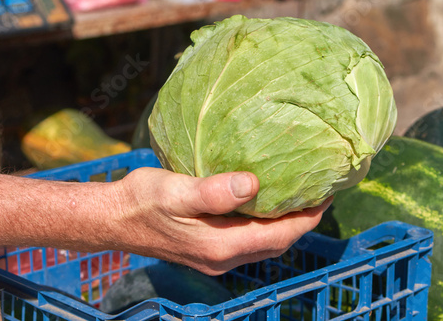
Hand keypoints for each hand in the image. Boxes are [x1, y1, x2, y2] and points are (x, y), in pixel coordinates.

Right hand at [111, 168, 332, 275]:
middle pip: (277, 243)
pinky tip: (263, 206)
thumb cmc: (142, 201)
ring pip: (263, 243)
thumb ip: (213, 192)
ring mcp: (214, 258)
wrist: (114, 219)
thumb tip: (253, 184)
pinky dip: (265, 225)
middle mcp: (222, 258)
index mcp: (221, 245)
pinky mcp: (206, 251)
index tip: (328, 194)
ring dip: (285, 225)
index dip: (308, 217)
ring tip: (299, 199)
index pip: (280, 235)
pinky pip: (248, 240)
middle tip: (319, 194)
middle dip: (302, 221)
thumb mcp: (176, 191)